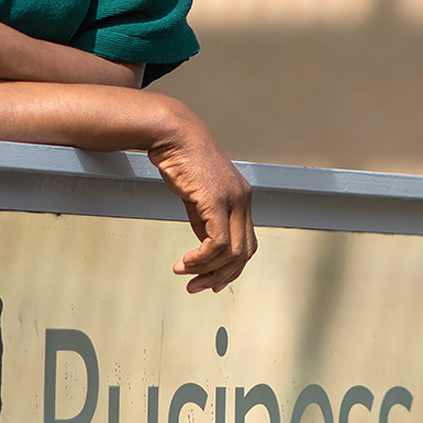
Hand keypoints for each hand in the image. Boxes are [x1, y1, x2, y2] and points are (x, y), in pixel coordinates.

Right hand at [145, 101, 256, 292]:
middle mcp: (244, 200)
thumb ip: (206, 222)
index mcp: (242, 200)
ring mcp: (233, 199)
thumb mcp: (199, 198)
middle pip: (244, 253)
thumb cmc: (183, 164)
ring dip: (207, 270)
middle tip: (196, 287)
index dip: (231, 269)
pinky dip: (202, 259)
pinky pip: (217, 242)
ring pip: (232, 252)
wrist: (174, 135)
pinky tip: (185, 262)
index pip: (247, 244)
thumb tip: (206, 251)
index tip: (210, 282)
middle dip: (220, 276)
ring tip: (185, 273)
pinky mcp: (217, 199)